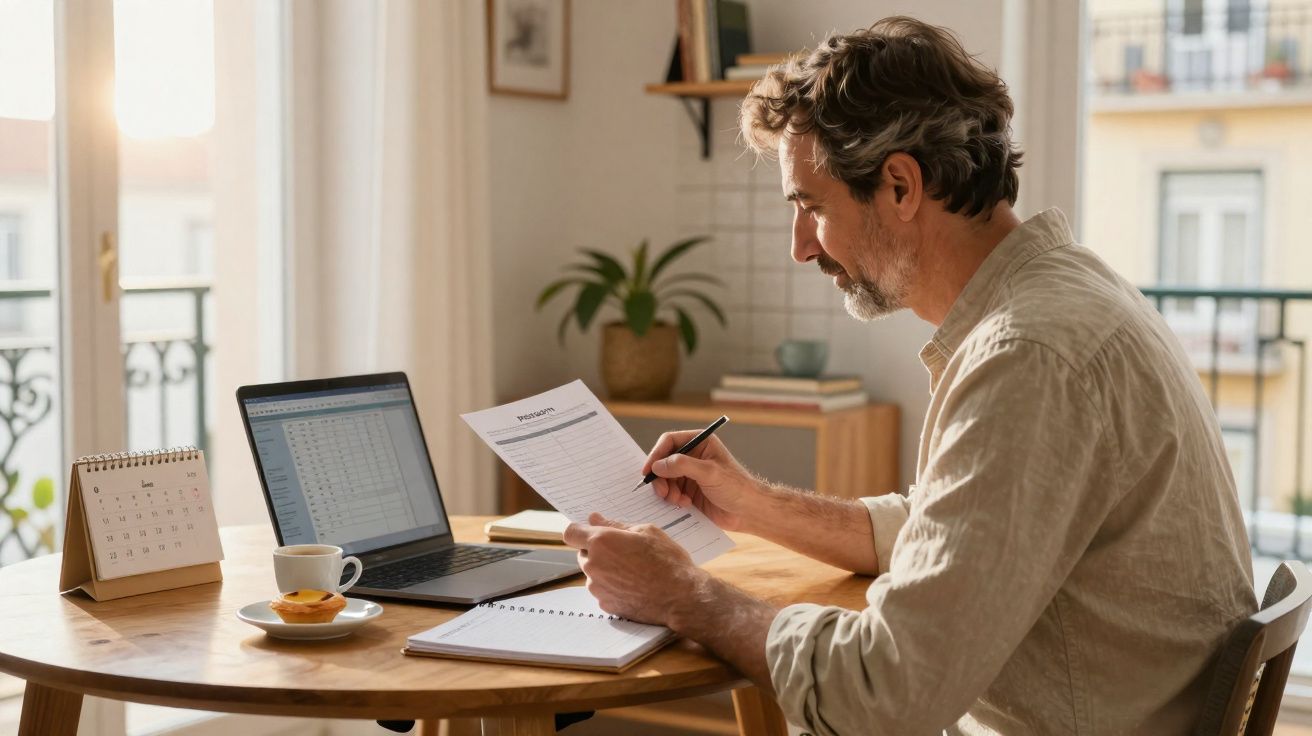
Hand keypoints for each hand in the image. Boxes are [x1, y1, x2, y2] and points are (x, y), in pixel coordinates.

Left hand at [562, 513, 704, 625]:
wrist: (681, 596)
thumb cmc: (667, 560)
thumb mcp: (646, 531)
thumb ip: (615, 525)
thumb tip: (594, 519)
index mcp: (601, 542)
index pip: (570, 533)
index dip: (580, 531)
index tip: (590, 532)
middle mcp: (593, 565)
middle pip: (582, 554)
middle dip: (597, 551)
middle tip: (623, 552)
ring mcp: (598, 588)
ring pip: (592, 573)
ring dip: (605, 570)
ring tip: (632, 571)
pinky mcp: (605, 605)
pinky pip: (602, 591)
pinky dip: (612, 587)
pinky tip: (633, 585)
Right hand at [642, 431, 760, 531]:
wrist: (748, 512)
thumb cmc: (737, 487)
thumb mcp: (710, 473)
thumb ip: (683, 465)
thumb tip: (658, 465)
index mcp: (700, 443)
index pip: (669, 442)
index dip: (656, 454)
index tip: (648, 470)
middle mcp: (693, 456)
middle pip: (663, 462)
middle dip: (661, 477)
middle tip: (662, 492)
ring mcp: (690, 474)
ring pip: (665, 479)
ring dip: (667, 491)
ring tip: (677, 500)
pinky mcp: (689, 491)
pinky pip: (671, 492)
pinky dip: (673, 499)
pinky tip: (685, 504)